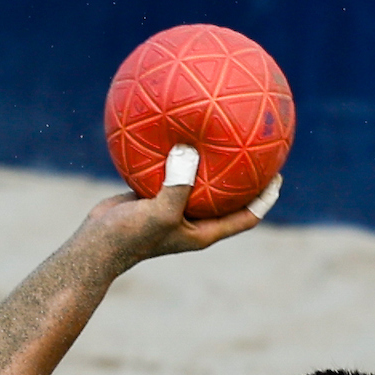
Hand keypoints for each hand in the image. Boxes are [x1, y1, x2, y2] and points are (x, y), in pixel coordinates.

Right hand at [85, 146, 277, 260]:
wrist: (95, 244)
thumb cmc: (131, 236)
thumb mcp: (160, 212)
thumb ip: (179, 184)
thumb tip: (190, 149)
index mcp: (203, 231)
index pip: (246, 216)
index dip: (264, 199)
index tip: (278, 176)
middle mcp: (192, 220)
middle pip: (227, 196)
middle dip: (242, 175)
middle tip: (256, 147)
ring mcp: (172, 207)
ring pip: (197, 181)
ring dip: (208, 161)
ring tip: (219, 133)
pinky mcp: (153, 195)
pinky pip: (171, 171)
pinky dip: (176, 155)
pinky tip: (177, 131)